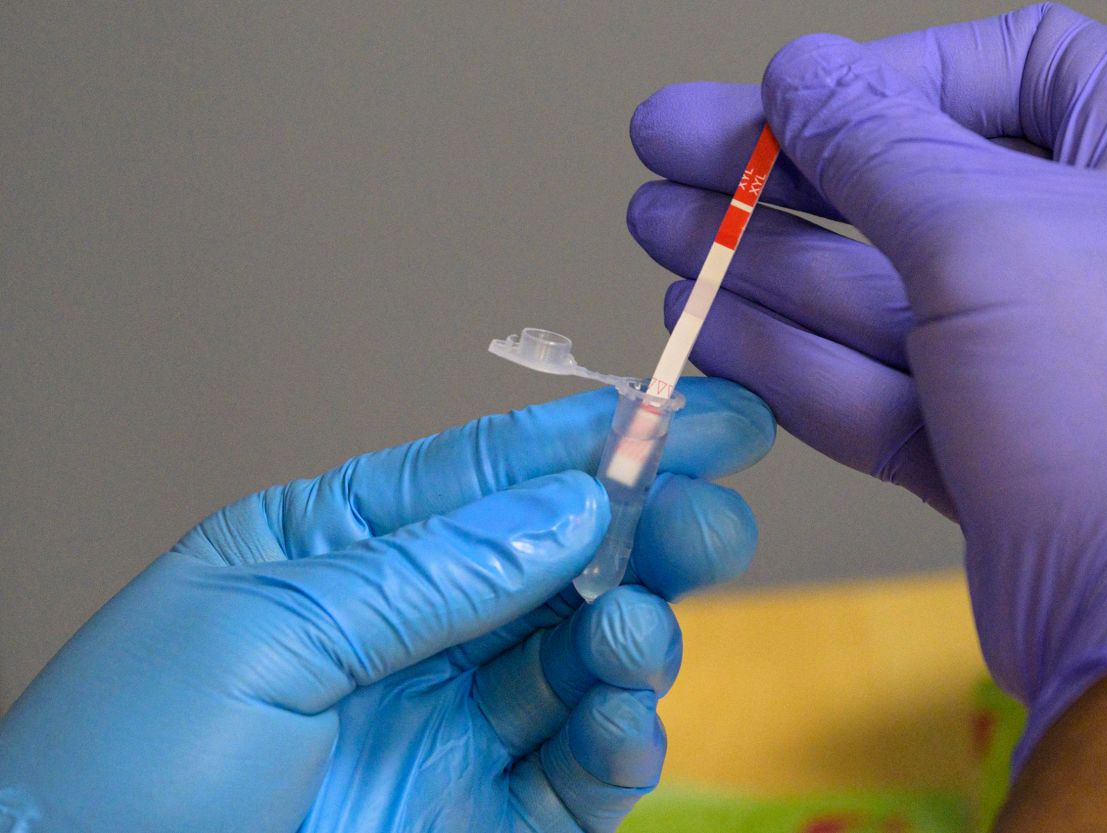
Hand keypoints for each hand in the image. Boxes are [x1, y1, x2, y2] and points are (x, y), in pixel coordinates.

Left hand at [0, 378, 773, 832]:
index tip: (696, 411)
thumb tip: (571, 506)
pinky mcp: (477, 821)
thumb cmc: (118, 772)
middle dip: (643, 534)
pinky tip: (622, 730)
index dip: (595, 440)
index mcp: (334, 553)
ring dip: (633, 641)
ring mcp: (446, 729)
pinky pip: (577, 776)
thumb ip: (430, 573)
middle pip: (556, 565)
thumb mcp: (261, 638)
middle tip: (711, 519)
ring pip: (580, 664)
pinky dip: (618, 748)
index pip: (485, 477)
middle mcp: (406, 632)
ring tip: (631, 642)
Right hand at [625, 3, 1106, 763]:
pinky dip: (798, 355)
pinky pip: (889, 380)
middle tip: (674, 149)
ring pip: (891, 291)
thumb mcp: (987, 236)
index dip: (890, 74)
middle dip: (788, 173)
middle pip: (924, 182)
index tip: (789, 97)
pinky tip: (710, 323)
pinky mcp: (1002, 446)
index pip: (1015, 66)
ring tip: (664, 229)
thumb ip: (877, 142)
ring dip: (769, 261)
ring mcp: (1056, 358)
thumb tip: (804, 73)